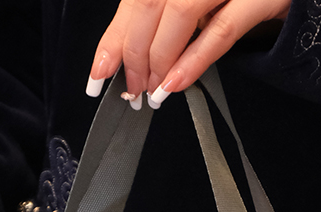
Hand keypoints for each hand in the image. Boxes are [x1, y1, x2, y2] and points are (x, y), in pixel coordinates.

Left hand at [87, 0, 289, 107]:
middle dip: (132, 52)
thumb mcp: (207, 4)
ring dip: (159, 59)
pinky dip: (193, 60)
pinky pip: (222, 30)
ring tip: (151, 92)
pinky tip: (174, 86)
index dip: (114, 36)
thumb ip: (171, 16)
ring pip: (179, 12)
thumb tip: (131, 56)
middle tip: (130, 90)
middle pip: (148, 1)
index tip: (99, 72)